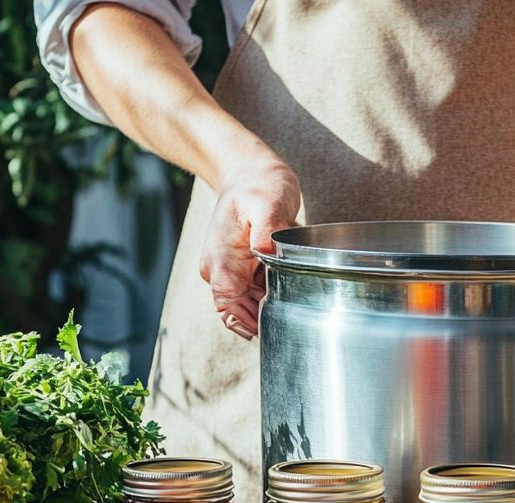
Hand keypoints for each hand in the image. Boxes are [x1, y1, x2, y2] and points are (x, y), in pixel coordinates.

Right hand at [199, 154, 300, 338]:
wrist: (250, 172)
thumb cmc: (258, 184)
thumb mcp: (267, 202)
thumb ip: (267, 229)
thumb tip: (266, 252)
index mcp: (220, 260)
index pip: (228, 306)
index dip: (250, 319)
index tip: (275, 316)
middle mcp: (220, 270)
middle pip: (240, 312)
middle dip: (265, 315)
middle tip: (294, 305)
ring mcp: (230, 271)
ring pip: (249, 306)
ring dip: (270, 304)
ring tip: (293, 290)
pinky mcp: (243, 269)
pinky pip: (256, 294)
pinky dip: (272, 294)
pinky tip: (289, 283)